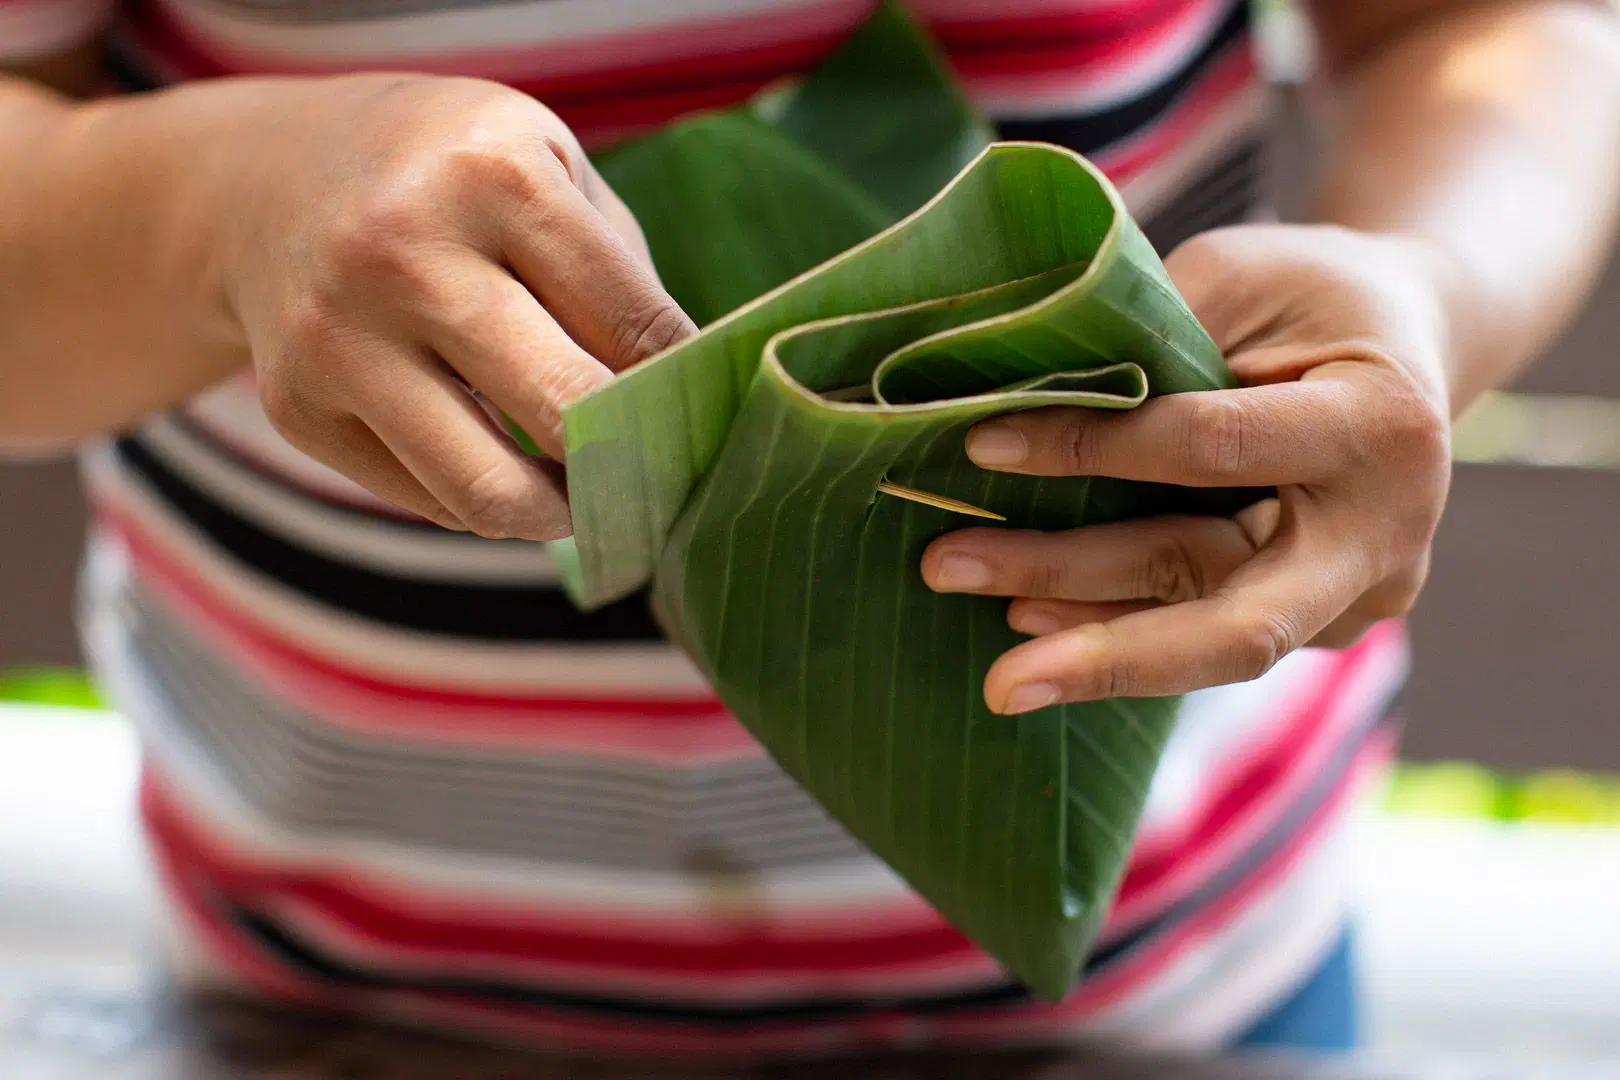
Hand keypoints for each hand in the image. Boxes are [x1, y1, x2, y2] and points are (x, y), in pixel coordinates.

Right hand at [217, 75, 693, 538]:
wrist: (261, 179)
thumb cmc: (448, 179)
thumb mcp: (545, 167)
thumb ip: (622, 277)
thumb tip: (694, 403)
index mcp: (492, 175)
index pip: (634, 325)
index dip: (685, 388)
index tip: (707, 418)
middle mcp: (404, 253)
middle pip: (567, 412)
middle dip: (633, 461)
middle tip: (662, 476)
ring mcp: (339, 337)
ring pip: (490, 491)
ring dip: (562, 514)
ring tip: (590, 495)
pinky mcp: (297, 408)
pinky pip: (430, 500)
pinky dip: (486, 500)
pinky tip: (506, 464)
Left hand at [921, 225, 1454, 712]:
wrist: (1411, 342)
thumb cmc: (1315, 293)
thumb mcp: (1241, 276)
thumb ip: (1153, 335)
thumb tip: (1020, 393)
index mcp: (1381, 424)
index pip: (1217, 450)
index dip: (1096, 448)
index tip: (980, 443)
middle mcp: (1383, 536)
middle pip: (1234, 621)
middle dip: (1104, 650)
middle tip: (998, 684)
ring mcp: (1355, 596)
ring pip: (1198, 627)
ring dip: (1075, 626)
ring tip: (966, 592)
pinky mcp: (1315, 621)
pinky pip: (1199, 625)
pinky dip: (1111, 621)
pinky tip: (1024, 613)